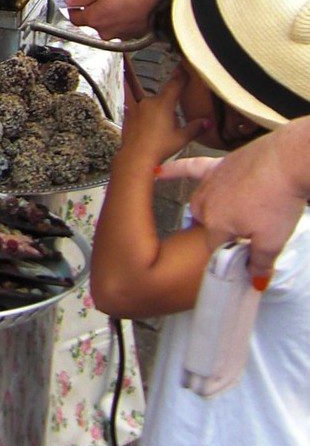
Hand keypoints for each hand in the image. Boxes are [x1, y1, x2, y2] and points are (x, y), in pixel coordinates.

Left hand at [63, 0, 164, 38]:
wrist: (161, 6)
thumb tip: (68, 0)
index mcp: (94, 19)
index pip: (73, 17)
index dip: (73, 6)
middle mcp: (102, 31)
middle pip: (88, 20)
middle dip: (90, 8)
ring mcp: (116, 35)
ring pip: (103, 23)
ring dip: (105, 13)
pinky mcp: (127, 35)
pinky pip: (116, 26)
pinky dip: (117, 18)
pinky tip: (125, 7)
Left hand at [119, 66, 206, 166]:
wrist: (135, 157)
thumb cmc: (158, 148)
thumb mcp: (182, 138)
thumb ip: (195, 127)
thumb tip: (208, 122)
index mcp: (163, 103)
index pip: (175, 85)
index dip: (181, 76)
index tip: (184, 68)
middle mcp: (148, 102)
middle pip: (163, 96)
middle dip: (170, 104)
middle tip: (174, 120)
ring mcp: (136, 107)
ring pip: (151, 104)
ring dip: (158, 112)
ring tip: (161, 130)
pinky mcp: (129, 115)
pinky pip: (140, 112)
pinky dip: (146, 117)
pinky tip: (149, 130)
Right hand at [164, 117, 309, 283]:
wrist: (287, 162)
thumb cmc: (279, 201)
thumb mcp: (273, 241)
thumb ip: (259, 263)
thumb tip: (255, 283)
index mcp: (216, 225)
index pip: (214, 249)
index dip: (229, 256)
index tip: (241, 260)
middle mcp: (205, 204)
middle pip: (207, 226)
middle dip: (222, 233)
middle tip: (245, 236)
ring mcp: (209, 183)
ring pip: (201, 203)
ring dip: (211, 212)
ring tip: (231, 215)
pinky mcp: (217, 165)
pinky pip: (189, 168)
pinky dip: (174, 171)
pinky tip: (158, 172)